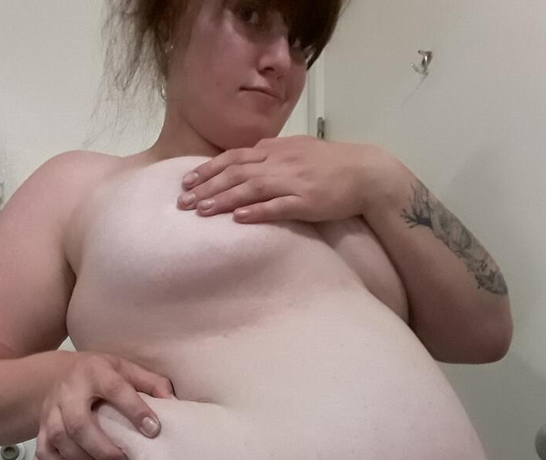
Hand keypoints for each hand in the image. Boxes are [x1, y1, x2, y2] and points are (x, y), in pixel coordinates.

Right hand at [36, 352, 174, 459]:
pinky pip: (43, 451)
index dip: (135, 410)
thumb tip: (174, 402)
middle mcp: (69, 390)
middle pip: (79, 423)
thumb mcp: (125, 369)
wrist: (56, 374)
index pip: (115, 389)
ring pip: (60, 439)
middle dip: (103, 449)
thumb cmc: (101, 374)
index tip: (154, 430)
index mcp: (95, 371)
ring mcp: (51, 409)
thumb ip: (151, 383)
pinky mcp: (41, 426)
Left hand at [177, 136, 384, 224]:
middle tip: (182, 202)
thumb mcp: (297, 151)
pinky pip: (278, 206)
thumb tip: (247, 160)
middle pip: (235, 173)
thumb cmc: (331, 165)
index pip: (234, 158)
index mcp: (276, 150)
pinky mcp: (306, 201)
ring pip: (251, 188)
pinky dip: (257, 212)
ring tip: (201, 210)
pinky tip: (239, 218)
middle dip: (206, 187)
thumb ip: (272, 155)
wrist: (366, 173)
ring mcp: (293, 181)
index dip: (208, 169)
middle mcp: (280, 162)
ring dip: (224, 199)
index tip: (187, 181)